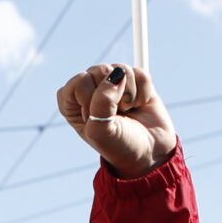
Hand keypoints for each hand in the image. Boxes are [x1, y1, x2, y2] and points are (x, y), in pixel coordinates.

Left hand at [56, 63, 177, 179]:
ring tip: (128, 111)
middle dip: (112, 96)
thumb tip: (117, 73)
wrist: (149, 153)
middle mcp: (91, 88)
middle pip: (100, 70)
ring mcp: (113, 83)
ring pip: (121, 69)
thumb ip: (102, 101)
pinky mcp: (135, 80)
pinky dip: (143, 93)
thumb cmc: (119, 146)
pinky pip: (139, 74)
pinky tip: (139, 106)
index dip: (91, 100)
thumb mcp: (101, 130)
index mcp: (72, 101)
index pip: (79, 81)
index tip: (98, 120)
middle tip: (116, 116)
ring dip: (129, 95)